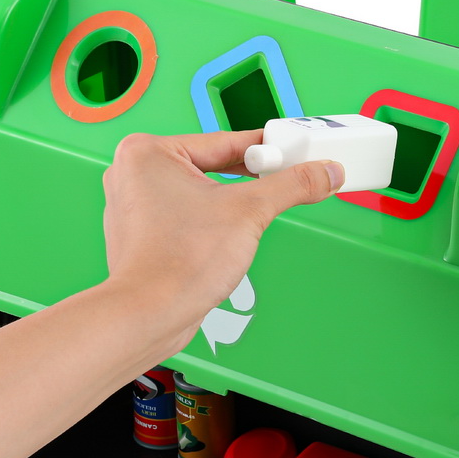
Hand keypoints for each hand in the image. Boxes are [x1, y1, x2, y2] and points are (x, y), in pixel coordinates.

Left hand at [102, 131, 343, 353]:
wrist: (149, 317)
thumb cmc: (177, 264)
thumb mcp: (249, 212)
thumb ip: (291, 186)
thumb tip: (323, 172)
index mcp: (148, 152)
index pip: (224, 141)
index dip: (267, 147)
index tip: (295, 150)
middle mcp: (135, 174)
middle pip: (213, 165)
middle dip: (252, 175)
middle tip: (287, 177)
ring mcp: (136, 207)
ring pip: (201, 193)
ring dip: (233, 201)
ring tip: (261, 209)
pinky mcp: (144, 236)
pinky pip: (189, 216)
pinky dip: (214, 221)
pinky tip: (232, 234)